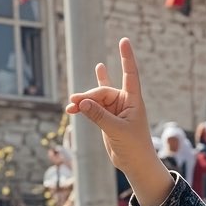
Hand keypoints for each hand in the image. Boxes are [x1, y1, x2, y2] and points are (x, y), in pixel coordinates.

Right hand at [66, 37, 173, 205]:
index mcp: (134, 101)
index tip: (124, 40)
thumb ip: (99, 116)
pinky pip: (92, 108)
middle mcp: (125, 102)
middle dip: (88, 97)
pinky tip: (74, 103)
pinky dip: (83, 108)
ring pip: (95, 100)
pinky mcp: (107, 119)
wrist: (136, 164)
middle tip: (73, 103)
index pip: (130, 75)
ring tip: (69, 107)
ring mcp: (115, 110)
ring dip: (82, 103)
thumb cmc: (134, 147)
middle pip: (103, 92)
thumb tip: (81, 103)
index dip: (126, 58)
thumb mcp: (116, 131)